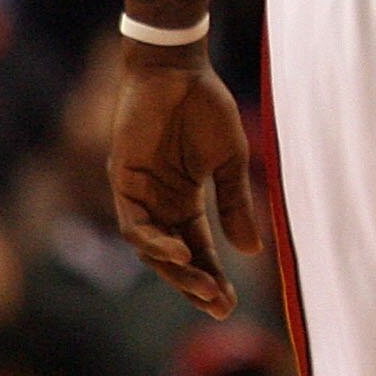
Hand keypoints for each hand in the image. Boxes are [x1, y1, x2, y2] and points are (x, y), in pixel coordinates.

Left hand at [110, 41, 261, 317]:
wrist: (177, 71)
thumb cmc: (205, 107)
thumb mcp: (229, 161)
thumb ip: (235, 203)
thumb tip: (252, 251)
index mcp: (186, 200)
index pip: (199, 249)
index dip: (213, 276)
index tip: (230, 303)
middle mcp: (160, 204)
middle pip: (175, 258)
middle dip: (195, 283)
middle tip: (218, 305)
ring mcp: (140, 195)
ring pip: (152, 250)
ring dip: (177, 271)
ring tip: (203, 286)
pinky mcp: (123, 182)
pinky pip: (134, 225)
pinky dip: (154, 242)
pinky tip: (178, 251)